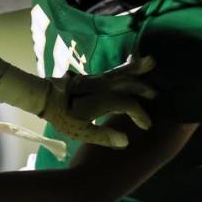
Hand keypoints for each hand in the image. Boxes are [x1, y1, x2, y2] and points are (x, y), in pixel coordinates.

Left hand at [0, 55, 156, 148]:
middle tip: (157, 95)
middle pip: (129, 84)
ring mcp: (97, 79)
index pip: (129, 105)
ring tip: (150, 61)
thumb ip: (103, 136)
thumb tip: (125, 141)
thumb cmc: (62, 116)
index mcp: (103, 100)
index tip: (146, 127)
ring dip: (136, 69)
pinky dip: (123, 66)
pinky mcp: (92, 76)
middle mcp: (103, 86)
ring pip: (121, 72)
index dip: (140, 116)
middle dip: (144, 89)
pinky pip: (112, 70)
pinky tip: (128, 60)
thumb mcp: (81, 131)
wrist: (44, 97)